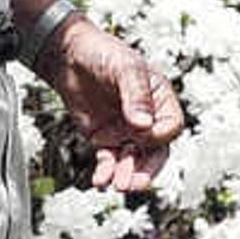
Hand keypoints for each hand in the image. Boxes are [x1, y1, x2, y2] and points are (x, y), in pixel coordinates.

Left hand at [45, 20, 184, 194]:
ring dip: (126, 174)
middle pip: (156, 151)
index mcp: (161, 100)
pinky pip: (109, 160)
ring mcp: (126, 130)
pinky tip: (100, 181)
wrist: (69, 56)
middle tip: (135, 184)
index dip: (157, 135)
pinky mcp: (105, 138)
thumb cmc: (102, 53)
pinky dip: (106, 172)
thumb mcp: (124, 67)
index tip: (138, 131)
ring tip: (117, 185)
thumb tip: (143, 125)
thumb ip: (136, 95)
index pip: (170, 127)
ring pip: (133, 160)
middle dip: (146, 169)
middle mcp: (147, 119)